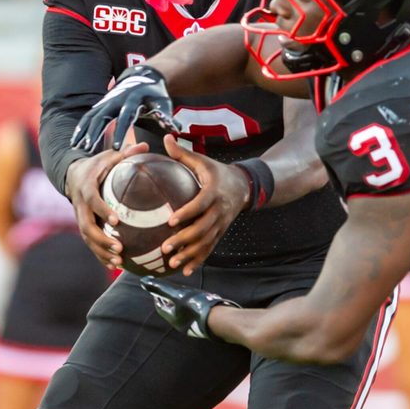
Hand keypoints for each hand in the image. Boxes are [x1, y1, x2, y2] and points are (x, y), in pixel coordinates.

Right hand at [65, 143, 148, 268]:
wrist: (72, 174)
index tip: (117, 220)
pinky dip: (100, 254)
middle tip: (119, 248)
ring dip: (101, 251)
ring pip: (87, 239)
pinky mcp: (83, 225)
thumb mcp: (108, 155)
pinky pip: (90, 243)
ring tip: (118, 261)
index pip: (92, 200)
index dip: (102, 211)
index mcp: (86, 187)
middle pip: (86, 226)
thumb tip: (145, 145)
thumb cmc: (97, 165)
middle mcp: (79, 205)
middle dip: (101, 240)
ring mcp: (79, 217)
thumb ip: (126, 152)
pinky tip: (114, 265)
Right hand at [71, 65, 180, 152]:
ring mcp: (106, 101)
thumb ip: (167, 117)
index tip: (117, 149)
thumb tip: (174, 130)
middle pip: (103, 117)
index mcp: (132, 101)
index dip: (121, 133)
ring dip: (84, 132)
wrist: (145, 77)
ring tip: (77, 148)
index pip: (125, 118)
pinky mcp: (101, 104)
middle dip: (95, 133)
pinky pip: (88, 116)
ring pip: (92, 117)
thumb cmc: (156, 95)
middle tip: (89, 150)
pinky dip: (80, 128)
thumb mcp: (164, 103)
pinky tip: (74, 141)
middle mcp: (116, 100)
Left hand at [140, 276, 238, 339]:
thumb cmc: (196, 305)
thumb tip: (143, 281)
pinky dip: (193, 306)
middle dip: (170, 299)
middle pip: (171, 310)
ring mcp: (193, 325)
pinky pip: (194, 313)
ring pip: (183, 312)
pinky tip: (199, 300)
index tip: (158, 287)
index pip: (160, 306)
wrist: (219, 319)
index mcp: (172, 317)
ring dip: (182, 302)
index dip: (158, 296)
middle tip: (172, 288)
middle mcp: (181, 324)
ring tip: (185, 292)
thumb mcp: (176, 293)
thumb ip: (160, 287)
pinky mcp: (203, 324)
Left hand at [159, 134, 248, 275]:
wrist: (244, 187)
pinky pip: (209, 249)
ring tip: (172, 262)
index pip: (200, 205)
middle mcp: (219, 211)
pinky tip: (184, 271)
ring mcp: (221, 224)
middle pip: (203, 229)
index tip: (170, 221)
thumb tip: (165, 138)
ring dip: (189, 254)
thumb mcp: (203, 161)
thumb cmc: (217, 172)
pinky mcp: (220, 233)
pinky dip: (198, 260)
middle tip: (165, 247)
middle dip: (184, 240)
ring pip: (206, 243)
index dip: (187, 213)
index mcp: (213, 193)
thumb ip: (183, 154)